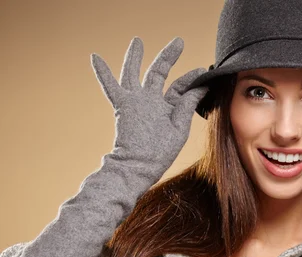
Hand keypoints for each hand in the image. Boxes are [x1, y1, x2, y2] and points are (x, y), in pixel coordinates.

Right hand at [91, 36, 208, 175]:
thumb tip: (202, 86)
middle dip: (168, 56)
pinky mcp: (122, 105)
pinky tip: (95, 57)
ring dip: (135, 57)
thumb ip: (187, 104)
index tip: (203, 70)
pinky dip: (102, 73)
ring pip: (134, 73)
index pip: (181, 88)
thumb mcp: (180, 127)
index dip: (192, 78)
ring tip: (137, 41)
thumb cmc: (161, 153)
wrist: (138, 166)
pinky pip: (110, 86)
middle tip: (179, 41)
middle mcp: (151, 102)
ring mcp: (136, 102)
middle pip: (159, 73)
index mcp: (168, 108)